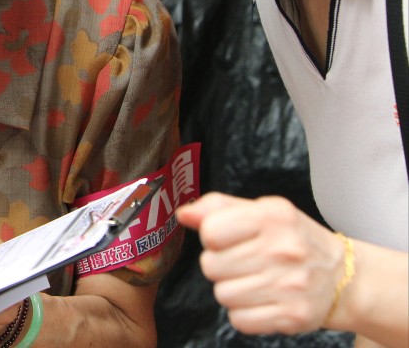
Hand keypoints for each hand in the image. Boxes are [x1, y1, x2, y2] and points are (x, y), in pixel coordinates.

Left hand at [178, 192, 344, 334]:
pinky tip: (261, 299)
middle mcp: (282, 250)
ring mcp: (289, 285)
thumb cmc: (293, 239)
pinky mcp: (292, 316)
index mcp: (272, 217)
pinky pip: (239, 320)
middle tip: (243, 262)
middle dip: (220, 264)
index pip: (211, 231)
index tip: (227, 238)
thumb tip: (184, 214)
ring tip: (254, 280)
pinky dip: (244, 313)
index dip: (212, 236)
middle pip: (211, 265)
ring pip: (222, 294)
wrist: (343, 276)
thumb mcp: (261, 211)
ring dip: (231, 289)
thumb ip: (218, 207)